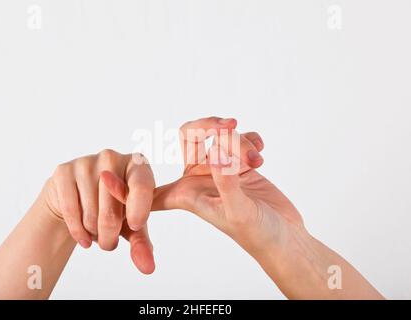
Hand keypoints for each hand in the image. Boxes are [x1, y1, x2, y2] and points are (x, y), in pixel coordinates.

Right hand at [43, 149, 155, 273]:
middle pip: (111, 211)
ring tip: (95, 231)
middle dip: (109, 237)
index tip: (136, 225)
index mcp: (137, 164)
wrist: (77, 198)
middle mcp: (112, 156)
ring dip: (93, 235)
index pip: (142, 185)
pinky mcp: (63, 170)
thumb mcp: (132, 224)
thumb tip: (148, 268)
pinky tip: (83, 236)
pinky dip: (77, 232)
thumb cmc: (114, 208)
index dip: (139, 209)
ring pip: (90, 215)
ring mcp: (86, 162)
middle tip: (108, 242)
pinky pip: (70, 211)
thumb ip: (142, 243)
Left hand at [153, 117, 303, 258]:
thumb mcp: (238, 212)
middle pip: (189, 136)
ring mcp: (220, 169)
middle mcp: (198, 178)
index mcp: (186, 194)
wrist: (284, 239)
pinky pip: (240, 138)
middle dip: (207, 125)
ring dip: (240, 141)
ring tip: (256, 161)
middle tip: (229, 126)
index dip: (140, 175)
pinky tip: (259, 152)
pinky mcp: (240, 164)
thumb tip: (216, 152)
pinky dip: (250, 140)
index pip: (153, 183)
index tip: (138, 166)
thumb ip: (226, 183)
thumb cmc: (257, 235)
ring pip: (221, 135)